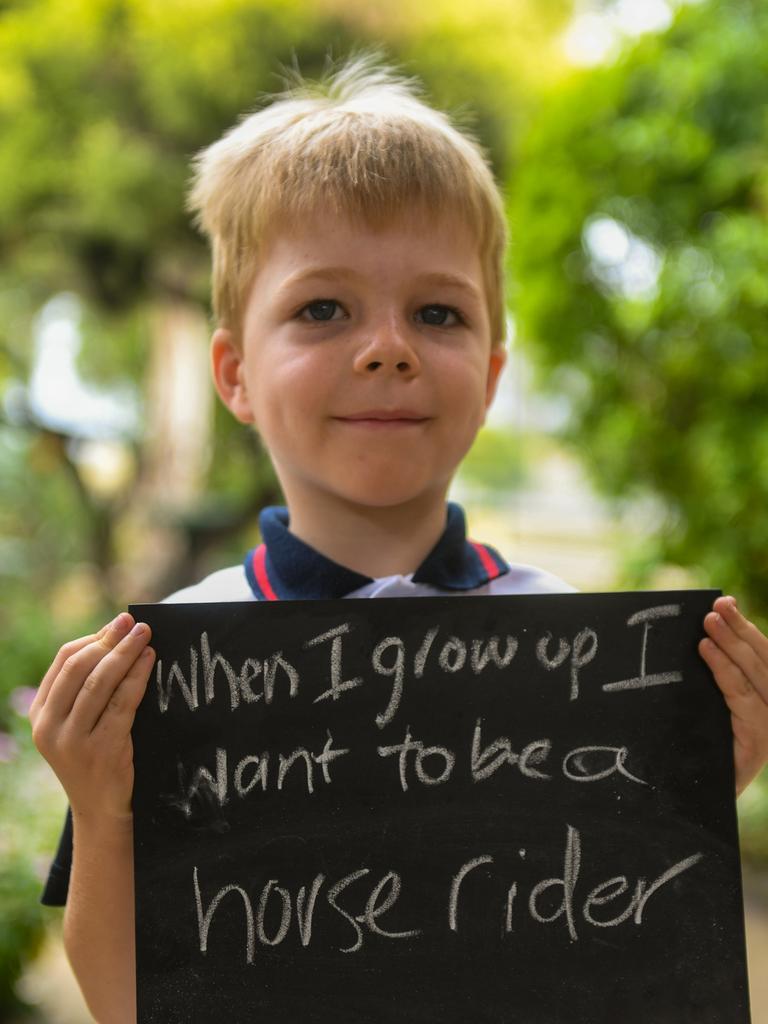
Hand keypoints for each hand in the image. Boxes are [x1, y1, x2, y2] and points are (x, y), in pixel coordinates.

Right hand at [29, 613, 155, 823]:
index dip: (93, 638)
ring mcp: (73, 740)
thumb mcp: (78, 723)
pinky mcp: (102, 750)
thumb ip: (86, 688)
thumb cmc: (96, 756)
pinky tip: (150, 661)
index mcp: (40, 714)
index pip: (63, 662)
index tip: (118, 624)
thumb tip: (116, 638)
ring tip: (145, 636)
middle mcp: (49, 726)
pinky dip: (138, 676)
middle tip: (134, 623)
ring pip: (100, 682)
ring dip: (125, 653)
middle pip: (80, 667)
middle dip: (110, 640)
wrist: (101, 810)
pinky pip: (123, 702)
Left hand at [699, 595, 767, 795]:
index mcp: (765, 701)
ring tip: (708, 624)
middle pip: (762, 662)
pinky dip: (724, 672)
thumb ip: (715, 676)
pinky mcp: (758, 745)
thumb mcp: (709, 707)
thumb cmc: (698, 749)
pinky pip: (742, 700)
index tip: (726, 601)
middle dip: (739, 630)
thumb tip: (706, 631)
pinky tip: (705, 652)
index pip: (762, 657)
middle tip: (715, 606)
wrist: (693, 802)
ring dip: (731, 645)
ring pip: (755, 677)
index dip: (746, 628)